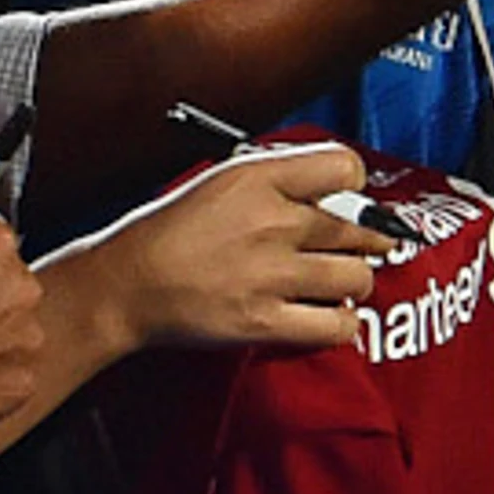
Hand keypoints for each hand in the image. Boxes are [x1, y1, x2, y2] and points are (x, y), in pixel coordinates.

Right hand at [77, 144, 394, 353]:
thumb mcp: (224, 179)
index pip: (345, 168)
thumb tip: (339, 191)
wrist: (130, 284)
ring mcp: (272, 275)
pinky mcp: (266, 322)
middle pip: (361, 229)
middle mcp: (272, 222)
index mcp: (259, 178)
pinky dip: (342, 321)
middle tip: (350, 247)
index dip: (355, 188)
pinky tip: (326, 313)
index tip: (349, 203)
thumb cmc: (174, 231)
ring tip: (333, 281)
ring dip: (353, 281)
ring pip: (358, 277)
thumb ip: (281, 178)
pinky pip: (339, 325)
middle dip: (362, 240)